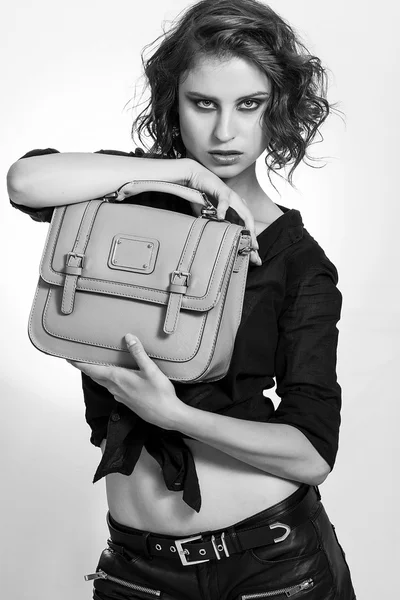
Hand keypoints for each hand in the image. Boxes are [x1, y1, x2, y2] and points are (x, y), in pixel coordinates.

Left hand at [67, 334, 185, 429]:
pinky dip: (107, 379)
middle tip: (78, 357)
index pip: (92, 370)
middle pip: (95, 376)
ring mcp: (120, 396)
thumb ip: (139, 353)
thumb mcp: (151, 370)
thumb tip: (128, 337)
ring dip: (97, 373)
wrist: (167, 416)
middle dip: (86, 366)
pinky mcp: (126, 400)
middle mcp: (115, 388)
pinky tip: (115, 376)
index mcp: (118, 379)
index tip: (68, 357)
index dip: (79, 363)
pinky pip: (111, 387)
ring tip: (95, 363)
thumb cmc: (160, 394)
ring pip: (103, 382)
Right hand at [183, 159, 261, 265]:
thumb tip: (215, 244)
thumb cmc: (203, 198)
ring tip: (248, 239)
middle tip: (255, 252)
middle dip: (253, 238)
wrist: (196, 178)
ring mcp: (232, 197)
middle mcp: (237, 205)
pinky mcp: (223, 190)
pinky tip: (221, 217)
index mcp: (235, 212)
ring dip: (247, 227)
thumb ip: (216, 227)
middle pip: (249, 223)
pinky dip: (223, 209)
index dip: (250, 243)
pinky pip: (224, 201)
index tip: (255, 258)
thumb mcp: (210, 217)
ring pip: (244, 213)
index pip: (246, 229)